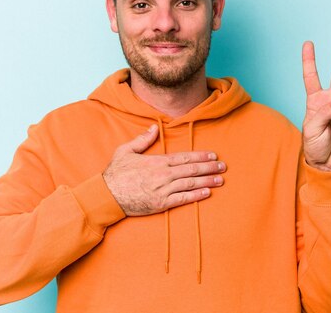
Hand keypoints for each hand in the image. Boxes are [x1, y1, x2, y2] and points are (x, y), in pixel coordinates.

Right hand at [102, 125, 225, 215]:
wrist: (107, 196)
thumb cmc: (115, 173)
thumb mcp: (125, 150)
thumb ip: (142, 140)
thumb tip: (154, 127)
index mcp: (156, 161)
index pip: (184, 158)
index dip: (200, 156)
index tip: (213, 155)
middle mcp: (162, 175)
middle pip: (191, 170)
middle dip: (209, 167)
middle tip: (223, 166)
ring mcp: (163, 190)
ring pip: (190, 184)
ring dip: (207, 181)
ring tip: (220, 179)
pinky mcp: (161, 203)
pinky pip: (182, 199)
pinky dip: (196, 195)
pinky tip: (207, 193)